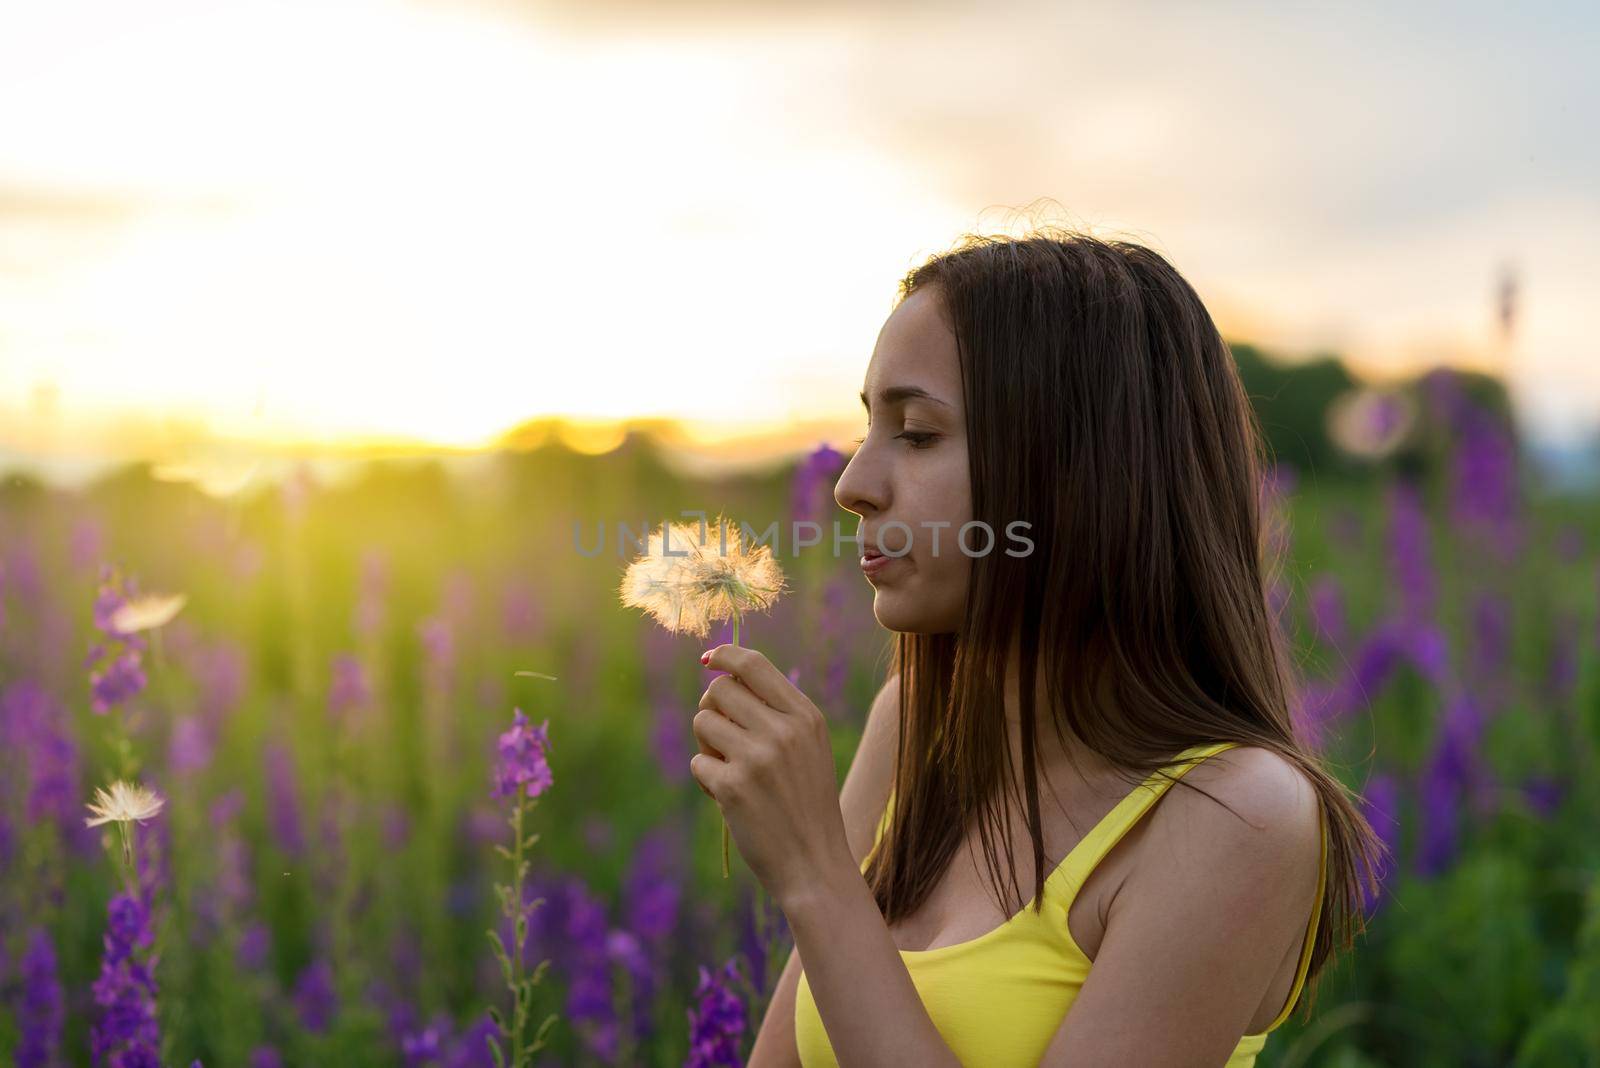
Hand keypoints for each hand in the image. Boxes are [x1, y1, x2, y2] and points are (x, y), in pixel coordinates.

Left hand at [690, 644, 852, 909]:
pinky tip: (730, 800)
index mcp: (805, 716)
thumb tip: (722, 680)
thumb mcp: (808, 748)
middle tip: (723, 737)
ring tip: (731, 771)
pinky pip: (698, 763)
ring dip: (707, 746)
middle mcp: (783, 731)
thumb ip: (777, 712)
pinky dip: (706, 780)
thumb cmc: (806, 803)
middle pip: (719, 690)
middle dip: (712, 709)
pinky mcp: (732, 786)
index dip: (725, 656)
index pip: (754, 664)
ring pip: (703, 723)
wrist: (814, 863)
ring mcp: (757, 758)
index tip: (708, 659)